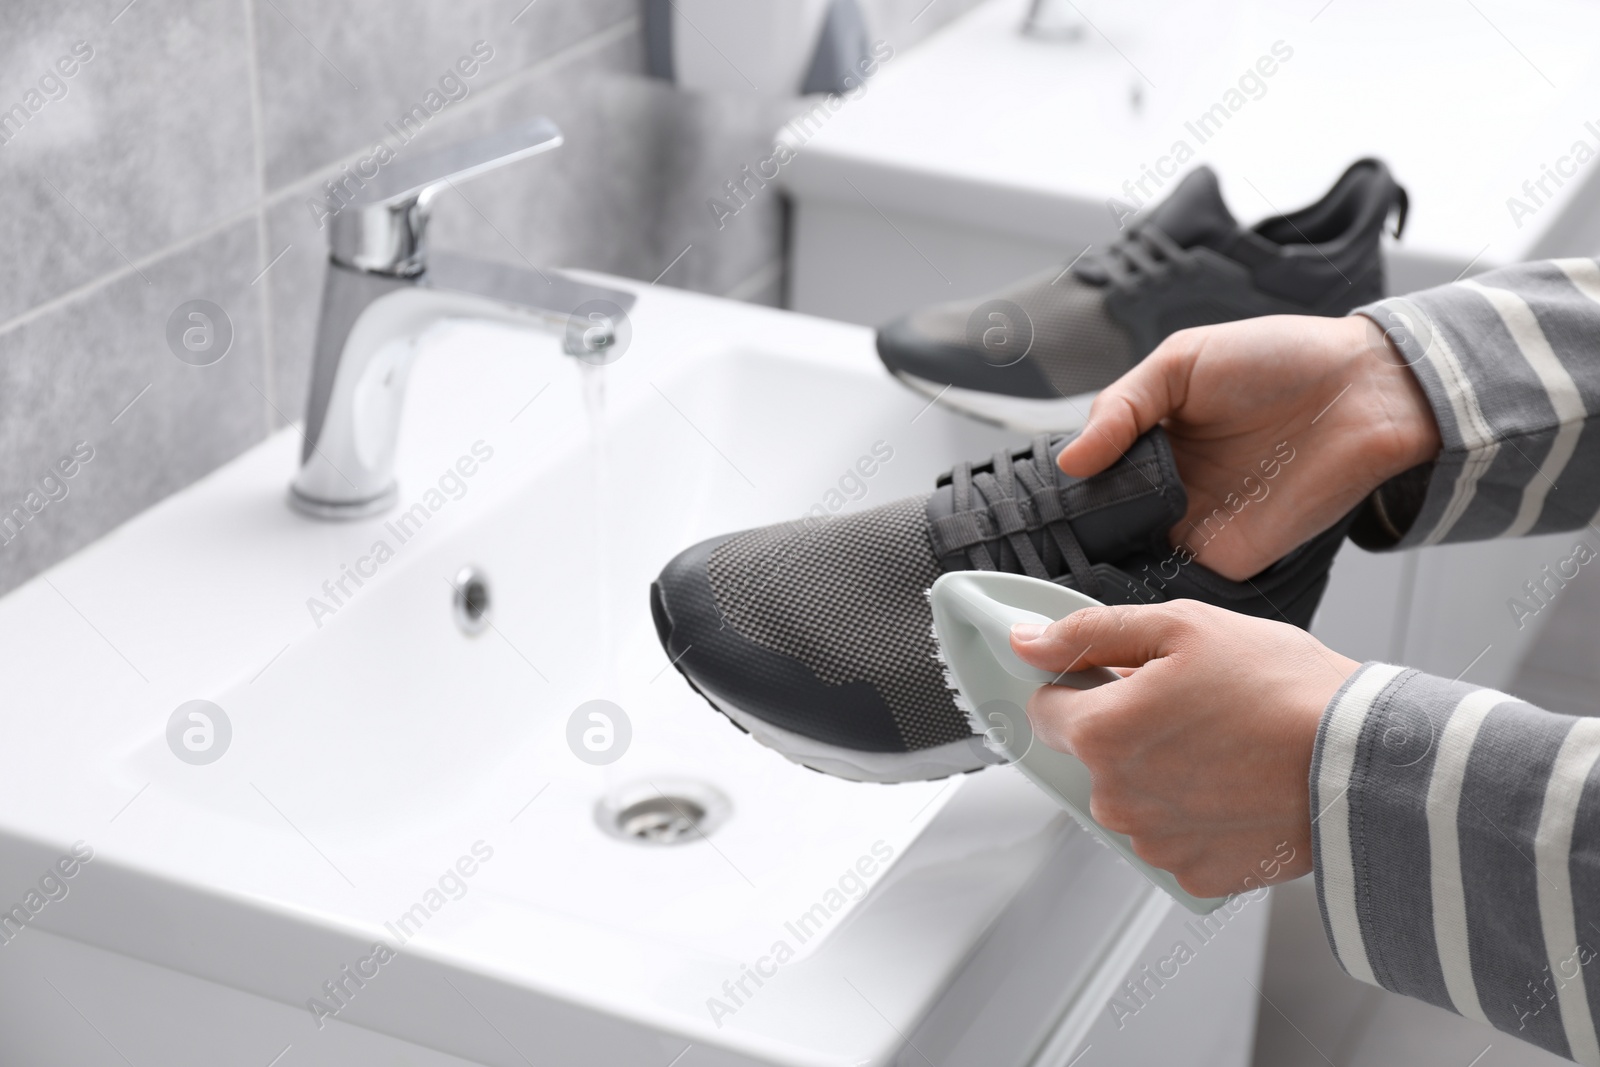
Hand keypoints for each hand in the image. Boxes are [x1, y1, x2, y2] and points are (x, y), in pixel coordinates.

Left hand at [1010, 599, 1359, 896]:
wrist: (1363, 761)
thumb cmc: (1284, 689)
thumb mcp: (1182, 627)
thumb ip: (1090, 632)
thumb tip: (1026, 640)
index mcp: (1100, 733)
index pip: (1045, 709)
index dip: (1080, 685)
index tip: (1118, 678)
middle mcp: (1114, 797)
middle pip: (1091, 755)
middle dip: (1125, 729)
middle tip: (1190, 706)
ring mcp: (1152, 843)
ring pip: (1131, 797)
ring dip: (1159, 773)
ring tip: (1222, 746)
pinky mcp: (1192, 875)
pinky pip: (1171, 836)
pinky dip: (1194, 814)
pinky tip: (1233, 786)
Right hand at [1056, 314, 1440, 580]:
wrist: (1365, 390)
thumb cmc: (1281, 359)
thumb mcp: (1181, 361)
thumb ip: (1120, 408)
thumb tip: (1071, 461)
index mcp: (1150, 440)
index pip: (1089, 476)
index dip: (1063, 490)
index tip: (1031, 504)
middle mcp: (1168, 488)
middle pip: (1101, 525)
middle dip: (1073, 536)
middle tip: (1041, 542)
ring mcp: (1194, 526)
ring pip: (1128, 560)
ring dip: (1101, 566)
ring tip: (1069, 564)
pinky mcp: (1227, 557)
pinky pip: (1176, 583)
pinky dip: (1144, 589)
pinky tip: (1114, 583)